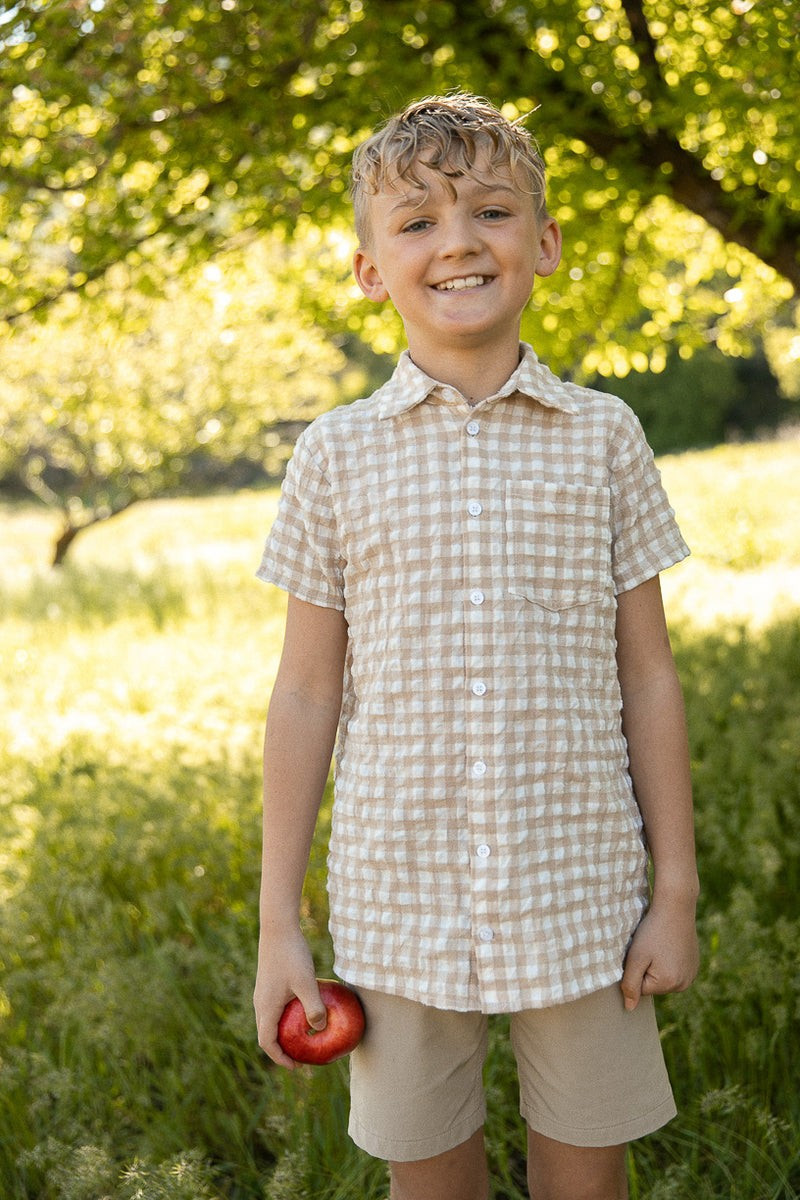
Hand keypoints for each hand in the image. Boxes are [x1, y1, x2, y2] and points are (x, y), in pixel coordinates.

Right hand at [253, 928, 327, 1068]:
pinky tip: (303, 1011)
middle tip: (302, 1056)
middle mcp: (261, 1002)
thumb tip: (321, 1028)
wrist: (278, 928)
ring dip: (283, 1033)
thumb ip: (314, 1007)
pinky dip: (285, 1018)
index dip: (280, 1057)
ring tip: (303, 1037)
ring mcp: (263, 992)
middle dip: (282, 1049)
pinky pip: (274, 1008)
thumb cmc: (291, 955)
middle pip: (267, 1034)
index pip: (267, 1042)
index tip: (296, 1066)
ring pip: (270, 1021)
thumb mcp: (306, 983)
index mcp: (266, 1007)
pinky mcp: (268, 983)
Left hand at [620, 896, 698, 1011]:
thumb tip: (629, 1009)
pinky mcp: (694, 966)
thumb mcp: (636, 957)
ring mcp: (691, 975)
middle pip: (653, 985)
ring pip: (663, 978)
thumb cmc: (652, 931)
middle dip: (646, 969)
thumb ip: (630, 985)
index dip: (635, 970)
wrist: (676, 908)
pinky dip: (668, 961)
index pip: (640, 989)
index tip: (640, 953)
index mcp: (669, 984)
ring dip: (657, 966)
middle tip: (649, 948)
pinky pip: (673, 970)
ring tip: (659, 945)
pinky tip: (668, 945)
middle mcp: (683, 984)